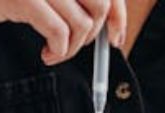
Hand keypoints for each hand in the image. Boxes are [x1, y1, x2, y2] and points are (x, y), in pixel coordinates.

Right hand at [0, 0, 126, 65]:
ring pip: (82, 22)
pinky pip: (59, 33)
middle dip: (92, 35)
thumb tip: (110, 25)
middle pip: (100, 3)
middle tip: (72, 47)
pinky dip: (58, 52)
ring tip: (55, 52)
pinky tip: (46, 55)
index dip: (118, 14)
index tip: (116, 38)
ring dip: (72, 48)